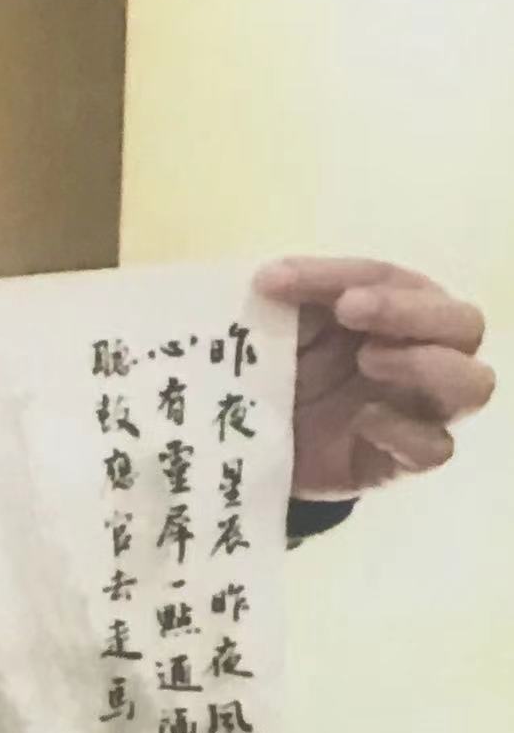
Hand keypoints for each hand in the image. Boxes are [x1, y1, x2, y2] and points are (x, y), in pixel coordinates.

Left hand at [252, 258, 494, 499]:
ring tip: (367, 360)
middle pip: (464, 323)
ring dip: (427, 364)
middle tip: (349, 309)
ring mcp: (423, 409)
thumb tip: (270, 280)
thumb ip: (289, 302)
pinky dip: (406, 431)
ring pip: (474, 384)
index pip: (390, 279)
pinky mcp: (407, 459)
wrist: (258, 448)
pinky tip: (364, 420)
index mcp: (399, 311)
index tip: (278, 279)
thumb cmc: (286, 373)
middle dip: (410, 310)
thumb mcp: (280, 331)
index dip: (340, 274)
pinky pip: (437, 447)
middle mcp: (427, 354)